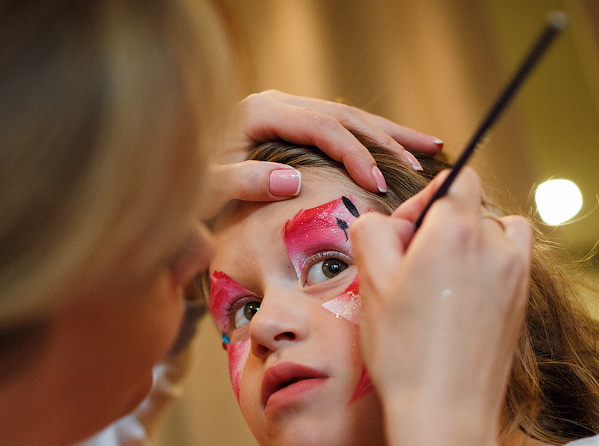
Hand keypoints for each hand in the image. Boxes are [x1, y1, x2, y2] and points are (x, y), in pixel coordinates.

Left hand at [198, 90, 442, 218]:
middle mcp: (274, 103)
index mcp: (258, 112)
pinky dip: (369, 136)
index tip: (378, 185)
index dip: (354, 154)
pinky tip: (397, 146)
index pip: (322, 127)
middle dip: (386, 140)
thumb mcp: (205, 188)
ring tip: (430, 148)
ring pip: (346, 116)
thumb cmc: (183, 185)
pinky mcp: (287, 123)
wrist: (168, 172)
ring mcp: (283, 110)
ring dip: (388, 134)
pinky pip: (336, 126)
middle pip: (342, 115)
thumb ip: (242, 182)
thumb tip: (292, 179)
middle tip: (422, 167)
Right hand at [350, 167, 532, 427]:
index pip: (456, 180)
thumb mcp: (370, 283)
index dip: (424, 201)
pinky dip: (488, 270)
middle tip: (410, 272)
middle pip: (472, 210)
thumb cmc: (403, 351)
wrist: (445, 413)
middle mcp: (496, 246)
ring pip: (496, 235)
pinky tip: (459, 305)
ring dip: (471, 246)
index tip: (403, 237)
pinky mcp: (522, 304)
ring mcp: (517, 276)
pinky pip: (509, 265)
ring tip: (440, 285)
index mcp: (457, 231)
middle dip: (440, 228)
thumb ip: (373, 232)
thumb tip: (387, 222)